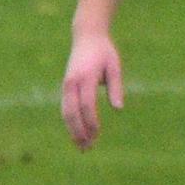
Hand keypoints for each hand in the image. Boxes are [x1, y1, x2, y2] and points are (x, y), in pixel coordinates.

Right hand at [63, 28, 125, 149]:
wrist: (86, 36)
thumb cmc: (104, 52)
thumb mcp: (114, 66)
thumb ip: (116, 87)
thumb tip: (118, 108)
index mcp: (85, 77)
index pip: (87, 105)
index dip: (91, 122)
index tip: (97, 136)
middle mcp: (72, 82)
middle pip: (72, 113)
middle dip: (79, 132)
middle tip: (87, 148)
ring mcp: (66, 85)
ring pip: (66, 112)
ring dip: (73, 131)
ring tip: (81, 146)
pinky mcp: (65, 87)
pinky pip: (65, 108)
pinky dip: (70, 123)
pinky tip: (77, 134)